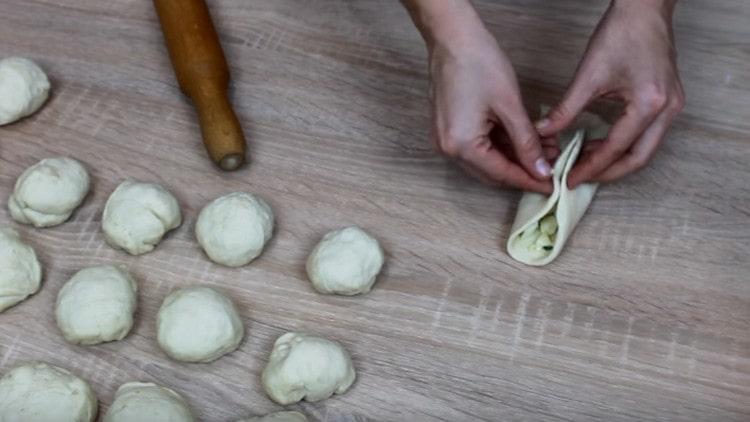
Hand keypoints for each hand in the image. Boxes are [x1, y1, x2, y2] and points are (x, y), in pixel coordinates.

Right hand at [429, 29, 554, 192]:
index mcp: (461, 146)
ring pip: (486, 159)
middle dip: (522, 170)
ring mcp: (446, 138)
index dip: (529, 180)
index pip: (501, 174)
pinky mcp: (449, 128)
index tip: (551, 185)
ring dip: (513, 157)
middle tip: (551, 165)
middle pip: (491, 172)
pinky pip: (477, 146)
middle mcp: (449, 148)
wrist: (452, 38)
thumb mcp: (510, 106)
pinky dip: (500, 145)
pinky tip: (522, 138)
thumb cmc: (478, 64)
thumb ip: (526, 142)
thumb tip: (540, 170)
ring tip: (543, 148)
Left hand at [536, 0, 684, 186]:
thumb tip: (543, 132)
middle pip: (639, 159)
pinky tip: (601, 144)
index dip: (591, 168)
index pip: (616, 149)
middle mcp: (667, 110)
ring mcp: (672, 106)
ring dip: (616, 159)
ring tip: (585, 162)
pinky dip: (625, 144)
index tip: (569, 178)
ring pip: (645, 149)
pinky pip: (648, 135)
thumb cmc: (621, 33)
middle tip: (579, 178)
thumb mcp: (588, 75)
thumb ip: (566, 109)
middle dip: (608, 173)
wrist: (644, 8)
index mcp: (648, 104)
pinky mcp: (669, 101)